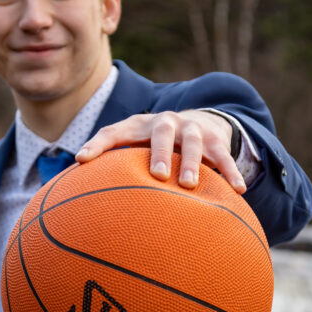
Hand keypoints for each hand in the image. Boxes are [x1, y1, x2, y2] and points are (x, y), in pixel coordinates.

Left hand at [76, 110, 245, 192]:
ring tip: (189, 185)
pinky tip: (237, 190)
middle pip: (162, 131)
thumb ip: (109, 163)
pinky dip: (230, 172)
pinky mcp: (215, 141)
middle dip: (159, 152)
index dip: (97, 144)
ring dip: (192, 162)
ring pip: (194, 142)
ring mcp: (193, 130)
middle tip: (156, 175)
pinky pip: (224, 157)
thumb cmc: (153, 144)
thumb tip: (73, 183)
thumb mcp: (133, 146)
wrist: (198, 121)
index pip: (114, 131)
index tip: (82, 160)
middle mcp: (166, 123)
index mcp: (139, 125)